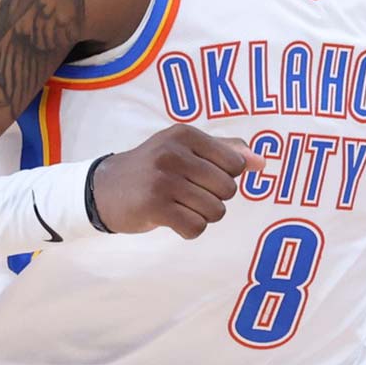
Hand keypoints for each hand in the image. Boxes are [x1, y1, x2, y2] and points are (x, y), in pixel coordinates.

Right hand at [89, 124, 263, 238]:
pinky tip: (171, 220)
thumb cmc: (154, 168)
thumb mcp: (186, 149)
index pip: (235, 164)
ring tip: (178, 206)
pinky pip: (196, 228)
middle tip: (187, 194)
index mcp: (185, 134)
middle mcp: (174, 153)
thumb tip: (262, 162)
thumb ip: (226, 152)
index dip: (224, 177)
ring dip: (202, 216)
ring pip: (215, 211)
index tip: (200, 177)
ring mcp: (163, 180)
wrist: (103, 188)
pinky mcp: (154, 206)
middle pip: (228, 189)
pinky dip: (189, 230)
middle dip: (214, 199)